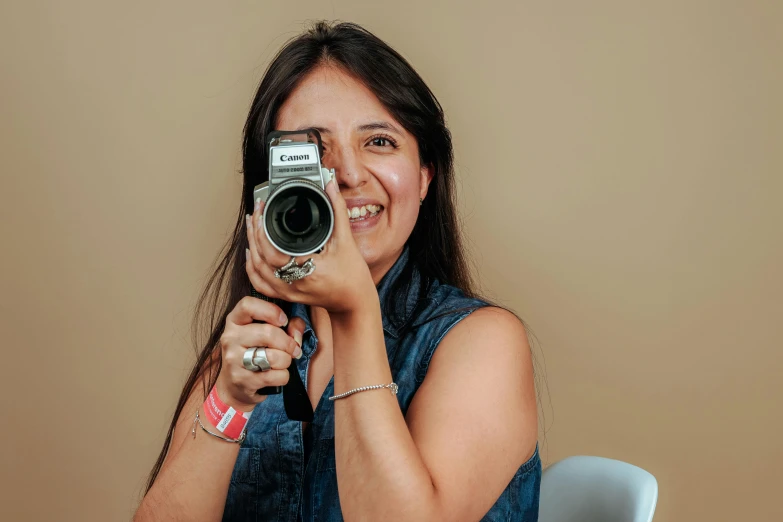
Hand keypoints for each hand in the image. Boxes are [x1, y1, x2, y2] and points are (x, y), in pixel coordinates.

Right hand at [215, 296, 301, 409]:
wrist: (234, 385)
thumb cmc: (255, 352)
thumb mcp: (266, 333)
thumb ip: (288, 325)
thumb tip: (297, 331)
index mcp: (235, 321)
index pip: (247, 305)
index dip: (271, 310)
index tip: (283, 321)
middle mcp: (230, 338)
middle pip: (268, 333)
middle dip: (288, 343)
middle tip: (294, 349)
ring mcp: (233, 360)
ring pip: (274, 357)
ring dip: (286, 361)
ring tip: (283, 362)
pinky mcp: (241, 380)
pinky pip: (275, 376)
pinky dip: (283, 376)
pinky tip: (277, 376)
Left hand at [245, 179, 375, 313]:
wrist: (355, 301)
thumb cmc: (353, 275)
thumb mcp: (346, 240)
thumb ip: (337, 209)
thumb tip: (330, 186)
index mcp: (307, 269)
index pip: (271, 248)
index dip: (261, 226)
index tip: (263, 209)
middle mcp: (294, 283)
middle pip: (259, 258)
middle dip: (253, 232)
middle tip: (256, 213)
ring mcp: (288, 292)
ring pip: (256, 270)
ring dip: (250, 247)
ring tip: (252, 227)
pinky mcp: (287, 295)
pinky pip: (260, 284)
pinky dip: (252, 268)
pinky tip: (251, 253)